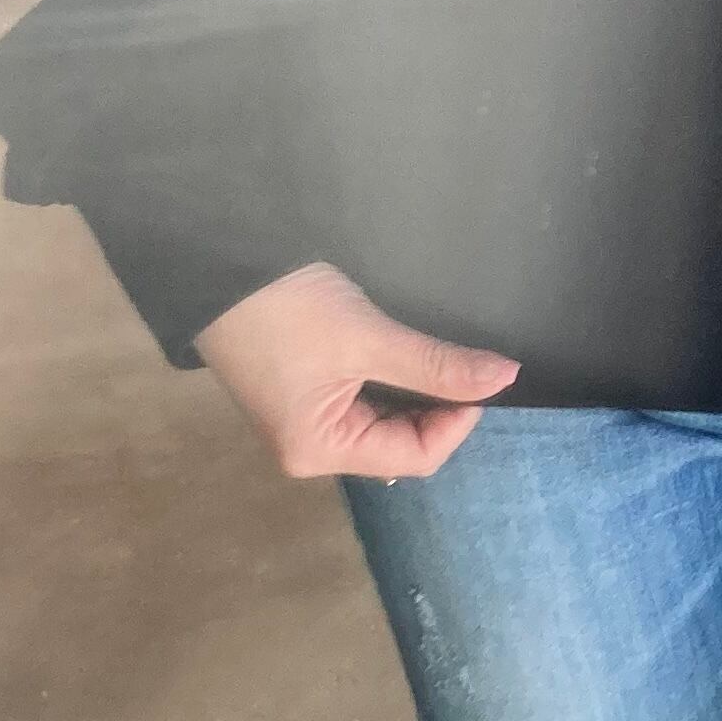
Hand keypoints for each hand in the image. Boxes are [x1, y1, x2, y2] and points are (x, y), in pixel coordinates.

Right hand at [195, 261, 519, 482]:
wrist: (216, 264)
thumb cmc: (286, 306)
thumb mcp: (367, 336)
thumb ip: (436, 364)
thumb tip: (505, 377)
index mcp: (319, 450)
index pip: (414, 457)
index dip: (456, 422)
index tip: (479, 377)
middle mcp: (309, 450)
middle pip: (398, 445)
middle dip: (437, 410)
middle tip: (460, 365)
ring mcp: (302, 424)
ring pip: (383, 424)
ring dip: (415, 395)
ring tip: (434, 359)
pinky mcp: (300, 397)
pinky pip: (361, 404)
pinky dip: (390, 385)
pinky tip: (402, 357)